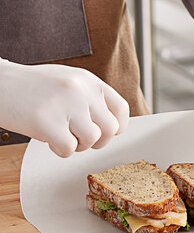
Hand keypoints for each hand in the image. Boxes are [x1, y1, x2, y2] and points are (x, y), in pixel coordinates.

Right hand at [0, 60, 128, 156]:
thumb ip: (90, 98)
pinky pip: (69, 149)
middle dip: (98, 141)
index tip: (104, 133)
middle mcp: (81, 90)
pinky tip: (48, 140)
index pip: (121, 109)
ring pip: (92, 140)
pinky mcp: (46, 121)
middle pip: (110, 129)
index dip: (116, 126)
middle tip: (79, 139)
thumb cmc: (32, 87)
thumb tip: (112, 125)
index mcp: (89, 81)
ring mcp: (65, 105)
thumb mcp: (68, 82)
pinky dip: (61, 151)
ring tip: (61, 136)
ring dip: (78, 146)